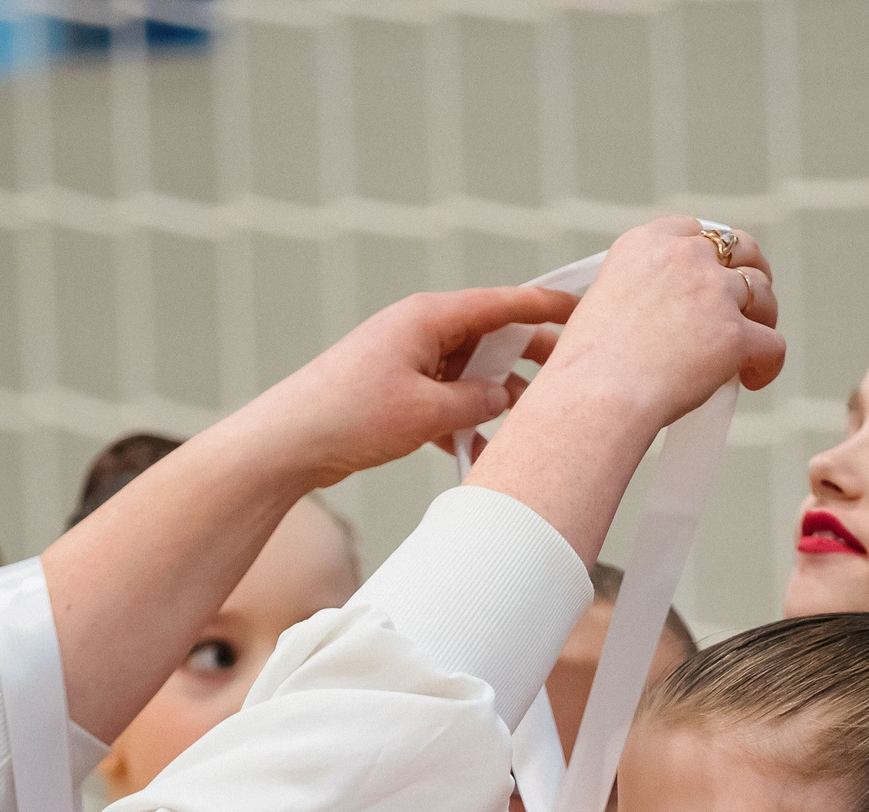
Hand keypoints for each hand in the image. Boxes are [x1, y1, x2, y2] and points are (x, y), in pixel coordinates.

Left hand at [246, 285, 583, 488]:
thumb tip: (501, 396)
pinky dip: (465, 421)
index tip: (581, 307)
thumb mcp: (427, 413)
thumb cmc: (348, 416)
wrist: (287, 443)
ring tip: (530, 424)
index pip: (500, 303)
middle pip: (489, 336)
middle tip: (568, 375)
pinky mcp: (394, 391)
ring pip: (469, 372)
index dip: (544, 306)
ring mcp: (406, 360)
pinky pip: (445, 398)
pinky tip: (482, 452)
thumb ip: (476, 401)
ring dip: (496, 398)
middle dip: (528, 357)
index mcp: (428, 318)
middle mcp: (419, 331)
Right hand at [465, 219, 782, 562]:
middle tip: (750, 304)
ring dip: (763, 317)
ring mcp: (712, 292)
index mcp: (645, 243)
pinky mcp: (734, 333)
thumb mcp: (601, 304)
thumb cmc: (588, 368)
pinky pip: (773, 344)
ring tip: (751, 348)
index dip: (713, 254)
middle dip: (751, 272)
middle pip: (740, 248)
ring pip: (762, 292)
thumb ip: (639, 293)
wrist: (596, 396)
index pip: (695, 231)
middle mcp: (683, 256)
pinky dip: (768, 364)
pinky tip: (753, 379)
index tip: (713, 276)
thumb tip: (668, 316)